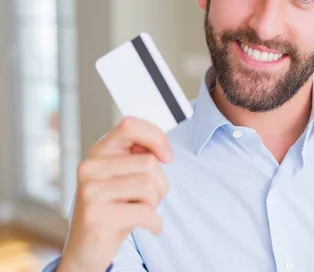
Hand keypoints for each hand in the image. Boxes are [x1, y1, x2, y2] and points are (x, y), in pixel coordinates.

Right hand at [58, 117, 172, 271]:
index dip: (156, 137)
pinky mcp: (96, 216)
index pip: (130, 126)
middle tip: (149, 199)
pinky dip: (155, 222)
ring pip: (149, 186)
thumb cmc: (113, 208)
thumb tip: (161, 149)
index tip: (167, 157)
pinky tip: (150, 226)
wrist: (86, 249)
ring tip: (142, 211)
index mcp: (99, 152)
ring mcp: (90, 192)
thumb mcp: (124, 178)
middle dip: (160, 183)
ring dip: (155, 203)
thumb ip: (138, 157)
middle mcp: (90, 168)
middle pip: (148, 162)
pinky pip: (145, 212)